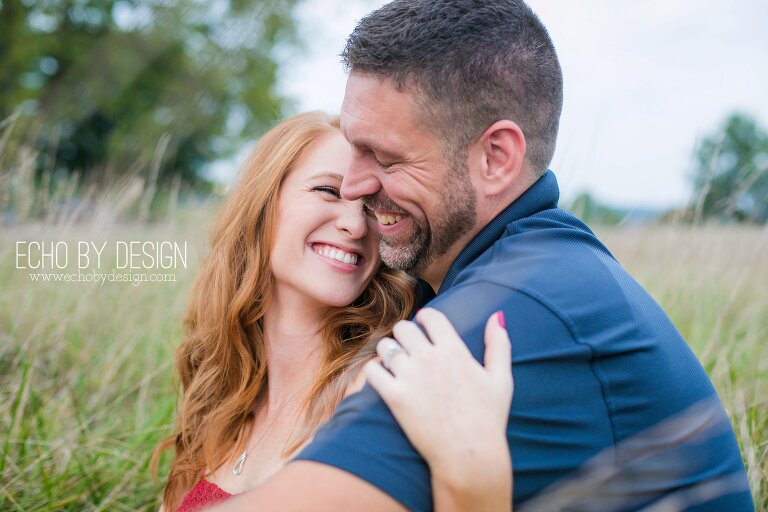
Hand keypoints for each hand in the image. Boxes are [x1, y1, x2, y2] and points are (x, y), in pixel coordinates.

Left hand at [364, 308, 512, 510]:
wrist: (469, 456)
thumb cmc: (488, 419)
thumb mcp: (501, 379)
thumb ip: (499, 344)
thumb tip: (497, 316)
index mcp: (455, 351)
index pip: (430, 316)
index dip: (425, 318)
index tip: (424, 326)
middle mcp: (430, 359)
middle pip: (404, 328)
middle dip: (405, 335)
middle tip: (408, 348)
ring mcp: (411, 377)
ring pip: (386, 347)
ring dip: (388, 352)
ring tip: (395, 364)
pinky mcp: (395, 398)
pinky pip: (373, 371)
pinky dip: (374, 371)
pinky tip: (383, 379)